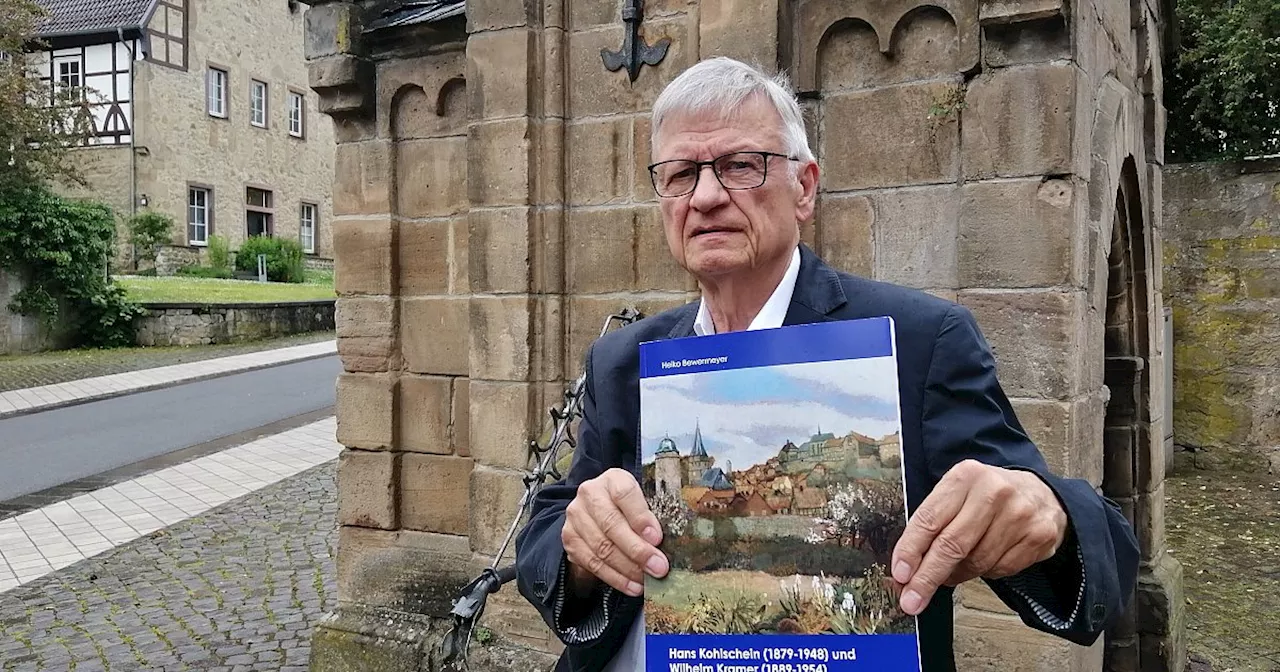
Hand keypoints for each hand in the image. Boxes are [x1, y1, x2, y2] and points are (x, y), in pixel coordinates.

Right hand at [562, 468, 668, 597]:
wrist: (598, 509)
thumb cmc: (630, 507)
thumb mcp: (643, 501)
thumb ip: (654, 516)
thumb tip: (668, 545)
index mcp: (613, 479)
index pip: (625, 494)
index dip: (641, 517)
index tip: (657, 538)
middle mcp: (589, 494)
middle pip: (612, 525)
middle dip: (638, 551)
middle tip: (658, 567)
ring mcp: (576, 517)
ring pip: (602, 547)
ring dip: (628, 568)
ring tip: (647, 580)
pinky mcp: (570, 539)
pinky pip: (592, 563)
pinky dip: (615, 578)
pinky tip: (632, 586)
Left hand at [890, 460, 1067, 615]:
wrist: (1040, 493)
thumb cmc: (988, 496)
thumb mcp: (957, 493)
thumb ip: (932, 523)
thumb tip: (906, 568)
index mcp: (966, 476)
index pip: (930, 519)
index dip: (911, 550)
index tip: (900, 574)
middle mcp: (994, 492)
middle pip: (952, 545)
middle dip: (927, 577)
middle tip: (912, 599)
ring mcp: (1020, 515)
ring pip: (976, 562)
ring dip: (956, 575)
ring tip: (951, 571)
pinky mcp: (1038, 536)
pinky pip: (1000, 569)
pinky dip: (984, 573)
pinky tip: (982, 561)